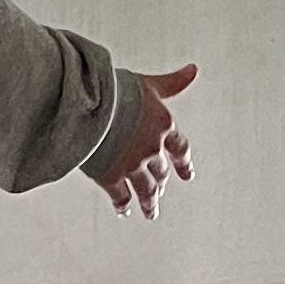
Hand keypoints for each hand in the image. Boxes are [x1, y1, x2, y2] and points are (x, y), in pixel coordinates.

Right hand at [95, 62, 196, 218]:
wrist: (91, 104)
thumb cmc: (118, 88)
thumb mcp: (149, 83)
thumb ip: (172, 83)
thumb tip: (193, 70)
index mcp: (162, 126)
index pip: (179, 149)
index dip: (184, 163)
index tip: (187, 175)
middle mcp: (151, 149)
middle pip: (161, 172)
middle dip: (161, 183)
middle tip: (160, 192)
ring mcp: (131, 165)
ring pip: (146, 191)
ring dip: (150, 203)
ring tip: (151, 213)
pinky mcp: (110, 176)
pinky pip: (121, 196)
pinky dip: (124, 205)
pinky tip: (124, 211)